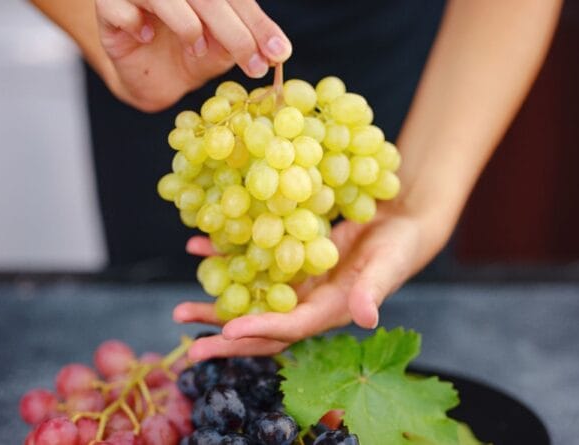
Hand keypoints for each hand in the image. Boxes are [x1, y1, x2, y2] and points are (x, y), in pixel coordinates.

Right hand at [94, 0, 291, 111]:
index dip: (257, 25)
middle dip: (235, 32)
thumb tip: (278, 52)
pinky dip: (134, 22)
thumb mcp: (225, 47)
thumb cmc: (191, 52)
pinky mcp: (108, 5)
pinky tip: (143, 35)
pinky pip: (119, 9)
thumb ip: (247, 41)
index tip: (278, 54)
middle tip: (254, 64)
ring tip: (197, 47)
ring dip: (187, 24)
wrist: (153, 78)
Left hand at [173, 201, 442, 360]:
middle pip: (261, 325)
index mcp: (329, 311)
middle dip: (225, 336)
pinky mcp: (289, 261)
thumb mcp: (389, 264)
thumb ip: (374, 290)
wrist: (397, 224)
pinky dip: (226, 258)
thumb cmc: (398, 247)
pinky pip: (253, 263)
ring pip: (250, 299)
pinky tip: (198, 248)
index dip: (260, 329)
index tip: (227, 331)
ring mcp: (295, 284)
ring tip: (180, 311)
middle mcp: (306, 304)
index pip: (290, 327)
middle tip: (189, 343)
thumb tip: (366, 318)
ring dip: (216, 303)